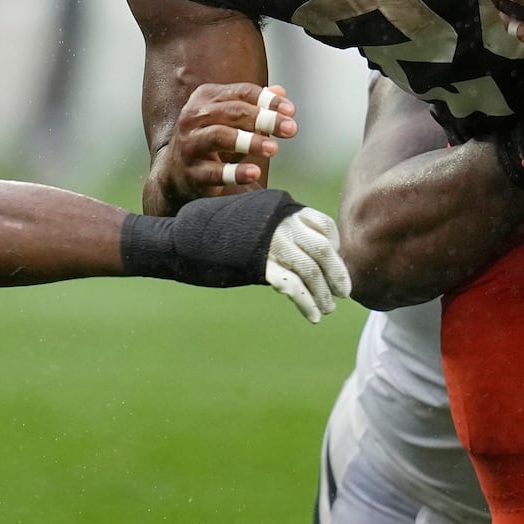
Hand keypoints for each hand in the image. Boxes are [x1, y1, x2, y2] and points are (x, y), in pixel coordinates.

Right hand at [155, 83, 297, 210]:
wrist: (178, 172)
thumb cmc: (213, 139)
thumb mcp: (233, 119)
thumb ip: (256, 105)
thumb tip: (280, 91)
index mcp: (206, 97)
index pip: (242, 92)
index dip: (268, 101)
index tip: (291, 112)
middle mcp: (194, 116)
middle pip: (233, 112)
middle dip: (264, 119)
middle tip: (291, 129)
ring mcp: (190, 144)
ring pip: (220, 136)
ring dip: (249, 141)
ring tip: (273, 148)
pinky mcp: (191, 172)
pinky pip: (214, 172)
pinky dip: (235, 173)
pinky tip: (255, 172)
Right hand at [155, 190, 350, 322]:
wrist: (179, 239)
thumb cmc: (211, 231)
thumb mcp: (251, 222)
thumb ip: (276, 231)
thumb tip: (300, 252)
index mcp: (280, 207)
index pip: (323, 224)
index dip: (334, 246)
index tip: (335, 264)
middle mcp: (279, 222)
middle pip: (322, 249)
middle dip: (337, 273)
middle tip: (344, 293)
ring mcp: (269, 242)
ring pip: (310, 270)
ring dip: (323, 293)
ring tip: (327, 310)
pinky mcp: (257, 264)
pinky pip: (292, 286)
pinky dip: (306, 303)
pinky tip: (312, 316)